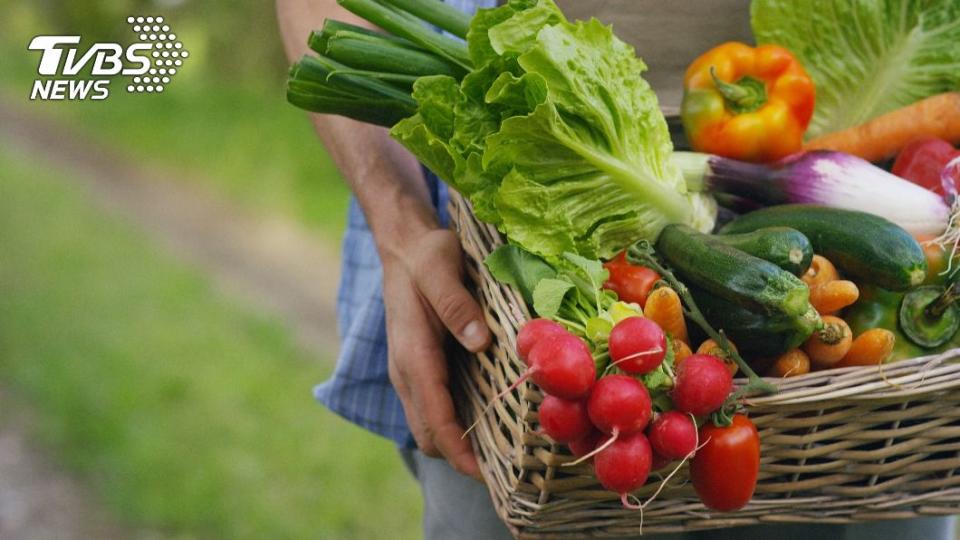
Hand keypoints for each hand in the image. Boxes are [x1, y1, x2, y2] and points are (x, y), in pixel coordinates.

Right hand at [381, 228, 490, 478]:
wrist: (404, 246)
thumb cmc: (426, 255)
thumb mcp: (441, 267)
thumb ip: (456, 304)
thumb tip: (479, 342)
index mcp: (412, 354)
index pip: (433, 417)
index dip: (458, 451)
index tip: (485, 475)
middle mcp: (406, 371)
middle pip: (428, 434)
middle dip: (460, 458)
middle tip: (506, 470)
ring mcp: (409, 372)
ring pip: (428, 425)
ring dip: (457, 445)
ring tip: (501, 454)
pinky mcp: (418, 368)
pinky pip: (433, 408)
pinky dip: (454, 424)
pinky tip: (487, 421)